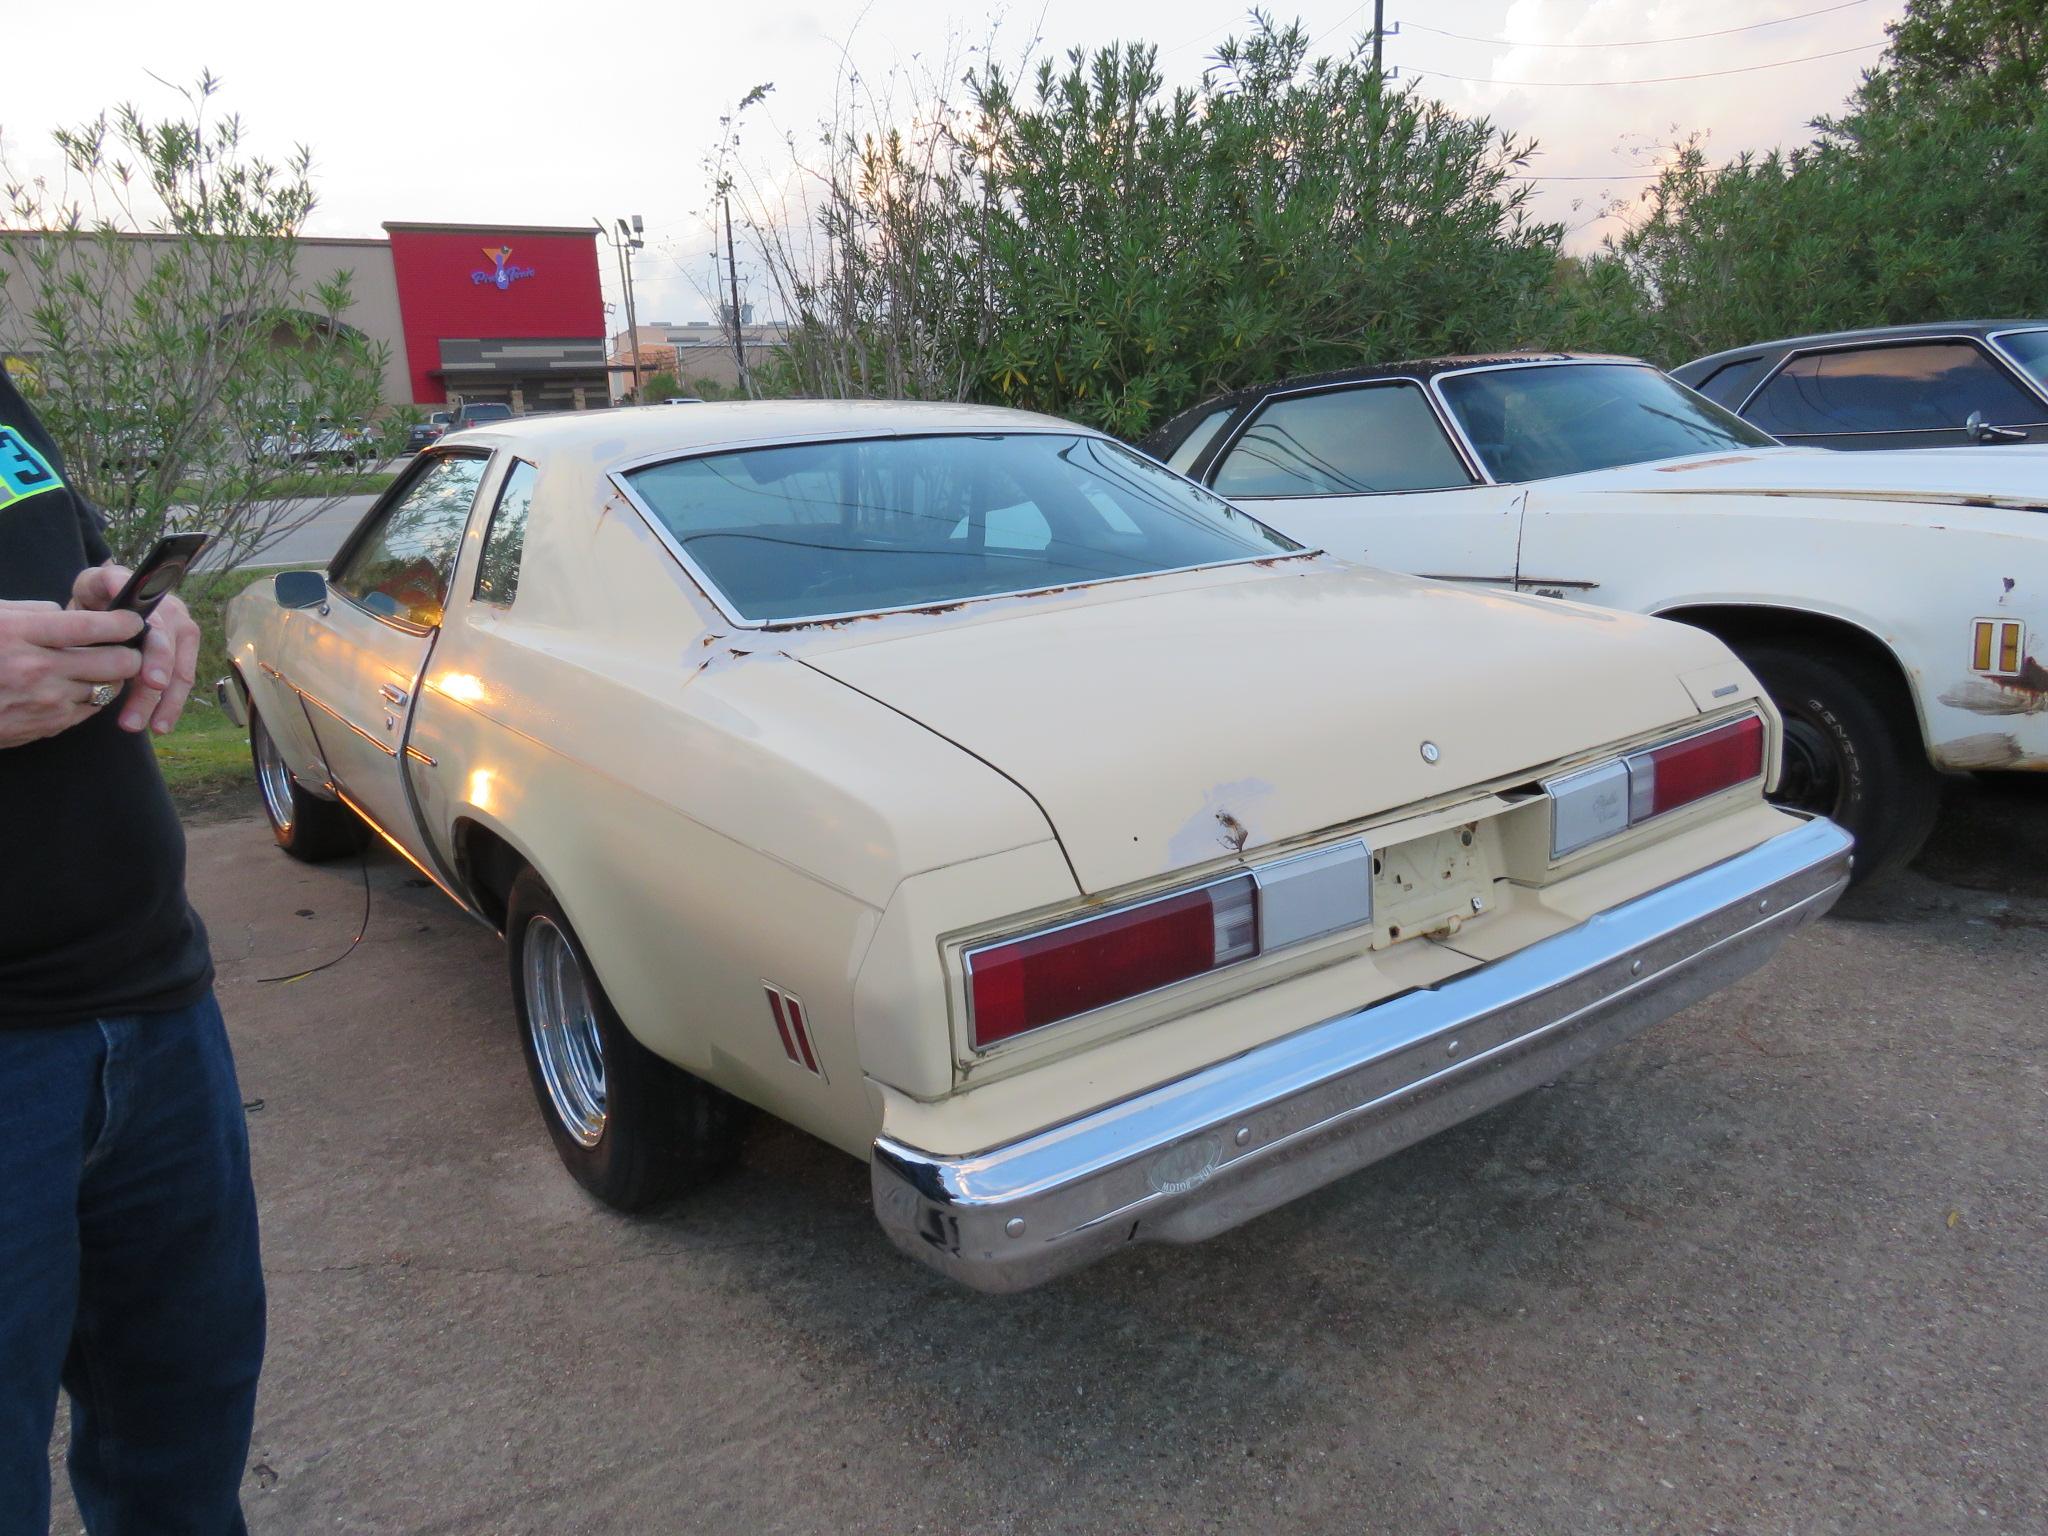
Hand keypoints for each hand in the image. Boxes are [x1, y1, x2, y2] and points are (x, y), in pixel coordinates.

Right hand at [0, 599, 145, 748]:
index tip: (134, 620)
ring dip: (113, 677)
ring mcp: (44, 702)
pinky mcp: (46, 727)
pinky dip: (93, 697)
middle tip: (126, 646)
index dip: (123, 622)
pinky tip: (78, 687)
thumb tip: (67, 614)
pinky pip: (89, 710)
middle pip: (116, 662)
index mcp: (19, 634)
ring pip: (109, 688)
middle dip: (130, 653)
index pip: (90, 626)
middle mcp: (37, 669)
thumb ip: (31, 612)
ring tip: (101, 666)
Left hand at [70, 564, 201, 733]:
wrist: (105, 602)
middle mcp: (175, 614)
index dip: (159, 655)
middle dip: (162, 692)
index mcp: (154, 598)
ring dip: (168, 705)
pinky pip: (181, 684)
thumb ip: (104, 586)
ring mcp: (182, 635)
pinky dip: (170, 706)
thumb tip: (115, 592)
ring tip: (151, 729)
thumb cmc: (96, 597)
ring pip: (181, 674)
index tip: (152, 683)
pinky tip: (159, 725)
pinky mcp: (181, 655)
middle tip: (150, 720)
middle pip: (174, 656)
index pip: (161, 627)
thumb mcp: (93, 586)